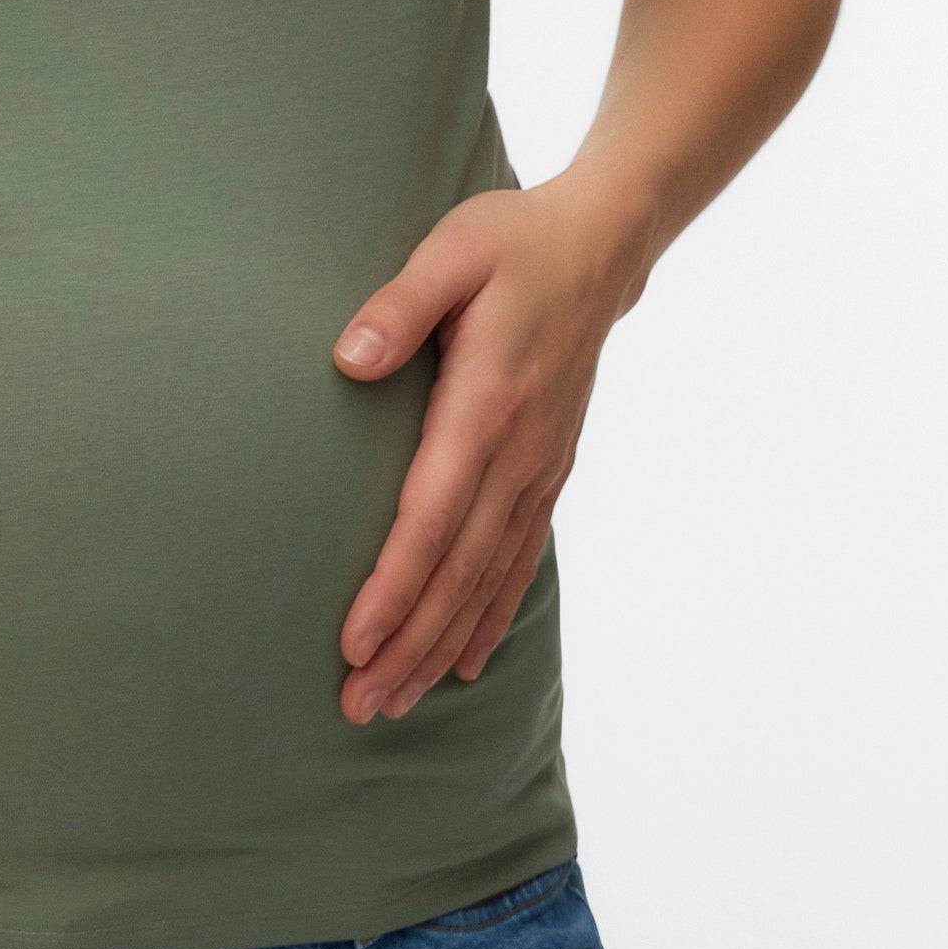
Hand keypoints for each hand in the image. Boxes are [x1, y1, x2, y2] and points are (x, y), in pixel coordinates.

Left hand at [329, 185, 640, 718]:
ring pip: (489, 579)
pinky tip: (464, 662)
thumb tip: (347, 360)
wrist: (601, 244)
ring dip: (441, 646)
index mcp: (488, 405)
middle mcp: (520, 453)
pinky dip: (491, 616)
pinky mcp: (550, 469)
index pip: (433, 518)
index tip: (354, 642)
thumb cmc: (512, 242)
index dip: (394, 587)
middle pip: (459, 571)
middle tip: (357, 706)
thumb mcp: (451, 251)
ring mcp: (541, 468)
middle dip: (408, 644)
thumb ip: (398, 305)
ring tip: (394, 702)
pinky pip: (519, 558)